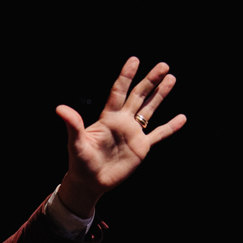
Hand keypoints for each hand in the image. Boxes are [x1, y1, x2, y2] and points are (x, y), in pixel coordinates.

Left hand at [56, 57, 186, 215]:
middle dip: (150, 81)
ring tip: (171, 78)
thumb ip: (73, 125)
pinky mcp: (141, 148)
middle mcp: (122, 122)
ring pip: (149, 110)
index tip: (134, 60)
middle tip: (163, 65)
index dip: (126, 76)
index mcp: (108, 118)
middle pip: (138, 96)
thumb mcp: (76, 143)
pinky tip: (182, 118)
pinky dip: (170, 127)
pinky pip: (158, 135)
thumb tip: (60, 109)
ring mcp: (133, 134)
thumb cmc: (80, 163)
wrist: (90, 183)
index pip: (119, 92)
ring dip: (160, 95)